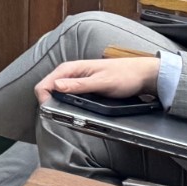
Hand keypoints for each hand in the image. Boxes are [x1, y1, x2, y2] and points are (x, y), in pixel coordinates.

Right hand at [37, 56, 160, 103]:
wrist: (142, 75)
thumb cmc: (125, 75)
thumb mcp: (102, 82)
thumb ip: (79, 85)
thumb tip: (56, 87)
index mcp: (70, 69)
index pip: (44, 84)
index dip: (44, 100)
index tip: (52, 112)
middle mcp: (70, 74)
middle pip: (48, 90)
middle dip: (50, 103)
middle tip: (60, 116)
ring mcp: (75, 81)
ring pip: (57, 94)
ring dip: (58, 104)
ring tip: (67, 115)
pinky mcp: (82, 87)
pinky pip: (67, 96)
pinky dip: (67, 104)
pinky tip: (74, 110)